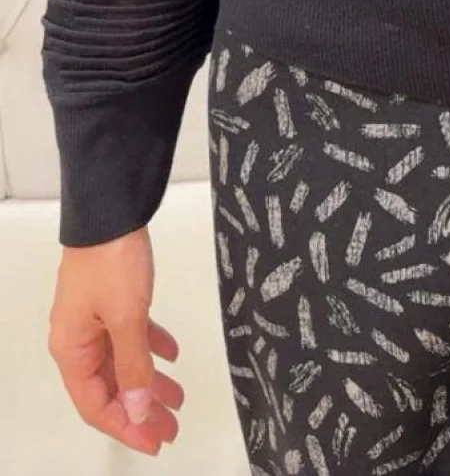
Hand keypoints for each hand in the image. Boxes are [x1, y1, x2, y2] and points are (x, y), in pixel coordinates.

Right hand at [48, 227, 184, 455]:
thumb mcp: (127, 318)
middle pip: (110, 387)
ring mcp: (94, 318)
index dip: (126, 427)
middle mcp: (78, 339)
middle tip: (172, 427)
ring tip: (178, 397)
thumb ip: (133, 366)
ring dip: (149, 380)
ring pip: (122, 361)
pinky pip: (130, 334)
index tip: (156, 442)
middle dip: (141, 410)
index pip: (96, 405)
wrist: (110, 207)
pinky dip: (150, 346)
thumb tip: (136, 410)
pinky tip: (172, 354)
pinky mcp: (110, 298)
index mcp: (72, 350)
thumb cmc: (111, 261)